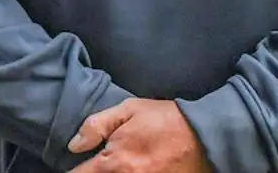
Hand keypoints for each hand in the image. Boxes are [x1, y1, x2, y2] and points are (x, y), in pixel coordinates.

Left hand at [68, 98, 213, 172]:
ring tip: (118, 164)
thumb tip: (74, 145)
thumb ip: (96, 126)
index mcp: (114, 162)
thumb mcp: (128, 110)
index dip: (74, 171)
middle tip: (96, 164)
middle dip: (93, 172)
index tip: (75, 165)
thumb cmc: (165, 120)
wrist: (204, 135)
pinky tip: (131, 168)